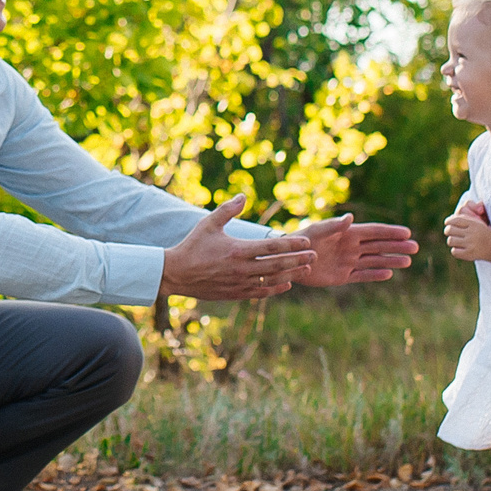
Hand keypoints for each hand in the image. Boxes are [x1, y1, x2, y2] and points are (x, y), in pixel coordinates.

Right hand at [158, 195, 316, 302]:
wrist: (176, 273)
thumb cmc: (192, 245)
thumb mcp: (209, 223)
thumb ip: (228, 209)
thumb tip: (243, 196)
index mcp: (238, 250)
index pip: (271, 247)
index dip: (291, 245)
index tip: (306, 242)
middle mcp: (241, 269)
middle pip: (277, 265)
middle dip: (298, 260)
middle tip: (314, 255)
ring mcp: (239, 283)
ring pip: (272, 280)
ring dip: (291, 274)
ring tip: (306, 269)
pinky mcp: (235, 294)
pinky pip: (260, 293)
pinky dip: (275, 289)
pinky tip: (286, 284)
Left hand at [286, 215, 419, 286]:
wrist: (291, 259)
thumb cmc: (303, 239)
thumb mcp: (318, 230)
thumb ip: (334, 226)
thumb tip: (350, 218)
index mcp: (348, 233)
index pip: (374, 232)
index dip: (390, 232)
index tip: (407, 232)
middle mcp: (351, 247)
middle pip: (379, 246)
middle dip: (396, 246)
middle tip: (415, 247)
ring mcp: (348, 262)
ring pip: (374, 261)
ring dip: (390, 260)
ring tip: (407, 261)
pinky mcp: (342, 276)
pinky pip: (362, 275)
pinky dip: (375, 275)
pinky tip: (389, 274)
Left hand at [443, 199, 490, 263]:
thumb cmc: (482, 233)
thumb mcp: (476, 222)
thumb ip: (463, 219)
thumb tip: (447, 221)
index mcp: (474, 224)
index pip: (455, 220)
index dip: (448, 221)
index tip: (448, 223)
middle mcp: (472, 233)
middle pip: (449, 230)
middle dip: (448, 231)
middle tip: (452, 233)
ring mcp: (471, 244)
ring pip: (450, 241)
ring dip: (452, 241)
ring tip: (456, 241)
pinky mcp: (469, 254)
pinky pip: (454, 251)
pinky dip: (455, 250)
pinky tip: (460, 249)